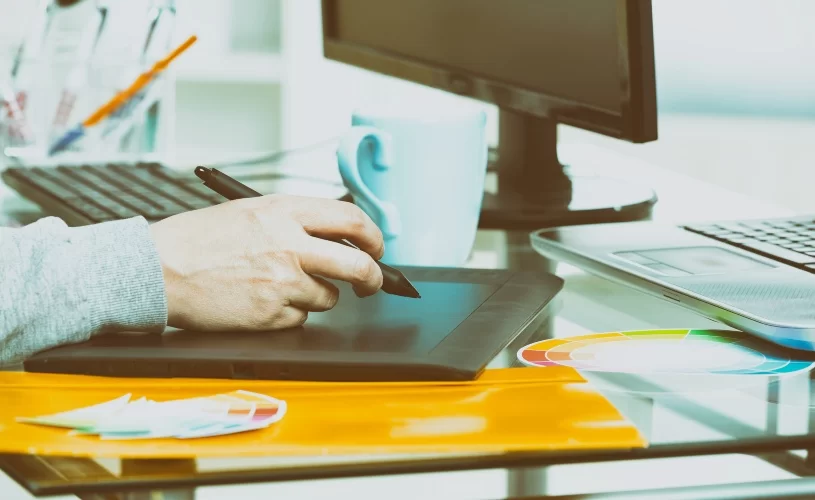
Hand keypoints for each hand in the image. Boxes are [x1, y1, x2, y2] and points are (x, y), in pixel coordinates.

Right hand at [149, 194, 383, 330]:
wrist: (157, 270)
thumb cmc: (198, 239)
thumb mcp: (249, 210)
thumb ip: (294, 220)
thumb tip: (337, 236)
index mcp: (284, 211)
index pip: (352, 219)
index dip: (373, 236)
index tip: (376, 247)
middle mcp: (289, 244)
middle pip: (358, 265)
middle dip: (373, 278)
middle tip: (371, 283)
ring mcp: (282, 281)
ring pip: (328, 297)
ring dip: (315, 295)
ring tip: (277, 285)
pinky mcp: (271, 314)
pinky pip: (300, 318)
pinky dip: (287, 313)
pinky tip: (259, 300)